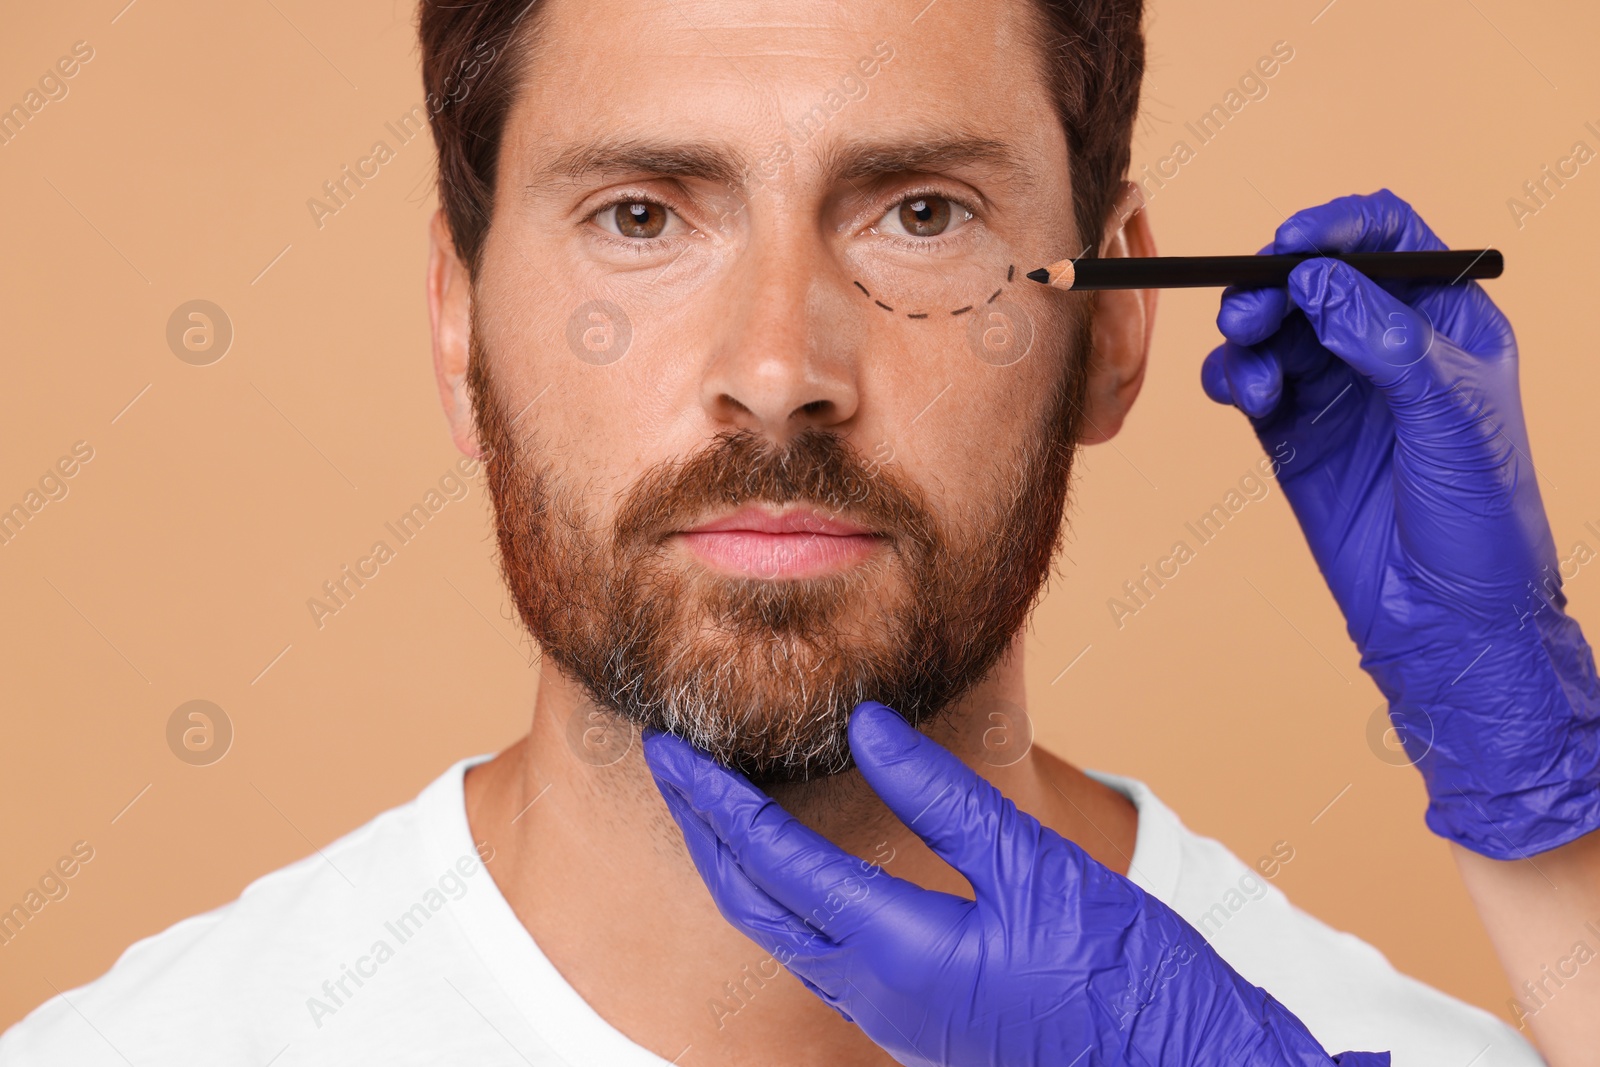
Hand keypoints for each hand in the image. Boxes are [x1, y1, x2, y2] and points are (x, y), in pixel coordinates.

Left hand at [644, 701, 1387, 1066]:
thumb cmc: (1123, 973)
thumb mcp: (1037, 866)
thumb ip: (941, 796)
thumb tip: (864, 726)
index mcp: (895, 951)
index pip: (772, 863)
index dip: (713, 799)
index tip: (670, 745)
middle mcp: (873, 993)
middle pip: (751, 905)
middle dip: (700, 831)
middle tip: (668, 761)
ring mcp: (890, 1015)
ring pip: (779, 936)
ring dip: (736, 865)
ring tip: (714, 800)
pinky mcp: (915, 1019)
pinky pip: (820, 953)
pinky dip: (785, 896)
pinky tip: (795, 860)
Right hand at [1202, 189, 1599, 858]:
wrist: (1448, 622)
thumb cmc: (1482, 522)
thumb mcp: (1452, 415)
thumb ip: (1385, 339)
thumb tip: (1318, 280)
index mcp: (1446, 324)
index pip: (1389, 239)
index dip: (1338, 226)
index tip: (1292, 243)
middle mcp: (1386, 347)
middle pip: (1313, 278)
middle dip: (1273, 284)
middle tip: (1251, 312)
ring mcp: (1337, 390)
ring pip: (1273, 327)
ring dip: (1248, 333)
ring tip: (1250, 369)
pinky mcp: (1293, 434)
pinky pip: (1250, 381)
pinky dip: (1233, 376)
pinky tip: (1245, 395)